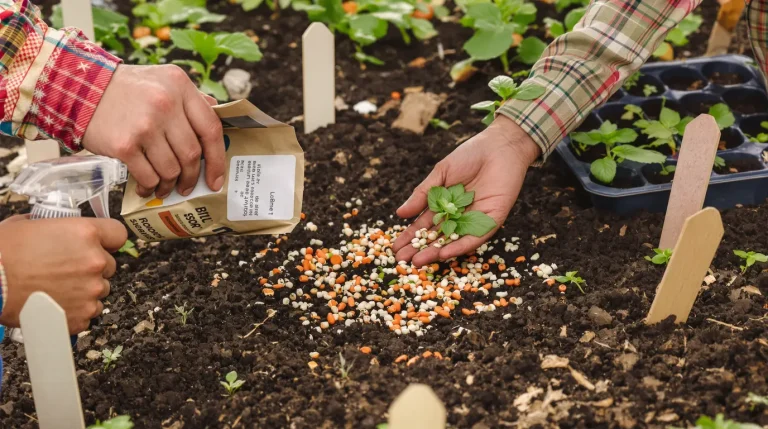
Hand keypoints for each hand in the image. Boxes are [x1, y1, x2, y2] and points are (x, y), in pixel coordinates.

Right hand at [0, 216, 126, 333]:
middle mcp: (95, 261)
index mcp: (86, 234)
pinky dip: (76, 311)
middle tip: (66, 270)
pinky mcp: (82, 315)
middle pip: (108, 265)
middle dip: (91, 268)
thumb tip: (56, 230)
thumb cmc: (2, 254)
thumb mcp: (28, 225)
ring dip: (85, 290)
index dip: (108, 240)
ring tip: (57, 289)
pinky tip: (56, 305)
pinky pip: (89, 312)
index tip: (101, 244)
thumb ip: (54, 226)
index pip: (118, 234)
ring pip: (100, 290)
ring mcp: (91, 290)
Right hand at [83, 64, 225, 198]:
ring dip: (170, 185)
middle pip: (192, 154)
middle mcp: (165, 104)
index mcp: (180, 86)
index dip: (218, 159)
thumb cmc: (127, 88)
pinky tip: (147, 188)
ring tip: (165, 188)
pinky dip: (150, 187)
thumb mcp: (163, 80)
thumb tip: (217, 116)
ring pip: (171, 169)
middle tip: (188, 186)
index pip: (211, 129)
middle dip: (192, 177)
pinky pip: (148, 176)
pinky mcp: (124, 144)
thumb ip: (191, 98)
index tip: (217, 179)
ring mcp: (145, 125)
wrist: (79, 88)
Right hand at [393, 116, 540, 266]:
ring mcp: (475, 220)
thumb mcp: (441, 174)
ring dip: (436, 252)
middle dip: (419, 249)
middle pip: (437, 237)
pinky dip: (460, 246)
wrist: (500, 146)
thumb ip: (422, 194)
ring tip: (418, 261)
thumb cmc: (470, 156)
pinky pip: (475, 237)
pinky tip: (444, 253)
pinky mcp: (492, 221)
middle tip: (402, 260)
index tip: (394, 247)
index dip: (410, 236)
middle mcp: (459, 216)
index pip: (425, 225)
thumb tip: (400, 213)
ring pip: (453, 241)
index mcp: (445, 205)